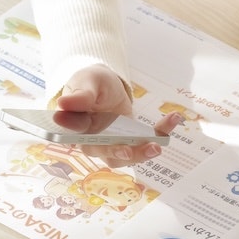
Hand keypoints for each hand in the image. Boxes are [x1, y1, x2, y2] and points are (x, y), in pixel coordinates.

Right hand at [53, 65, 181, 167]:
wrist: (102, 85)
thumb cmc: (89, 83)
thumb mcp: (85, 82)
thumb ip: (80, 95)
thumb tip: (64, 104)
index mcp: (75, 129)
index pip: (81, 140)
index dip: (94, 145)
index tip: (108, 145)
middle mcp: (92, 142)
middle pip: (105, 154)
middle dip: (123, 153)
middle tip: (136, 149)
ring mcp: (112, 144)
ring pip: (126, 157)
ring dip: (142, 153)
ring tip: (157, 145)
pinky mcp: (129, 141)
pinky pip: (145, 141)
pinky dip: (161, 132)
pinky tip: (174, 118)